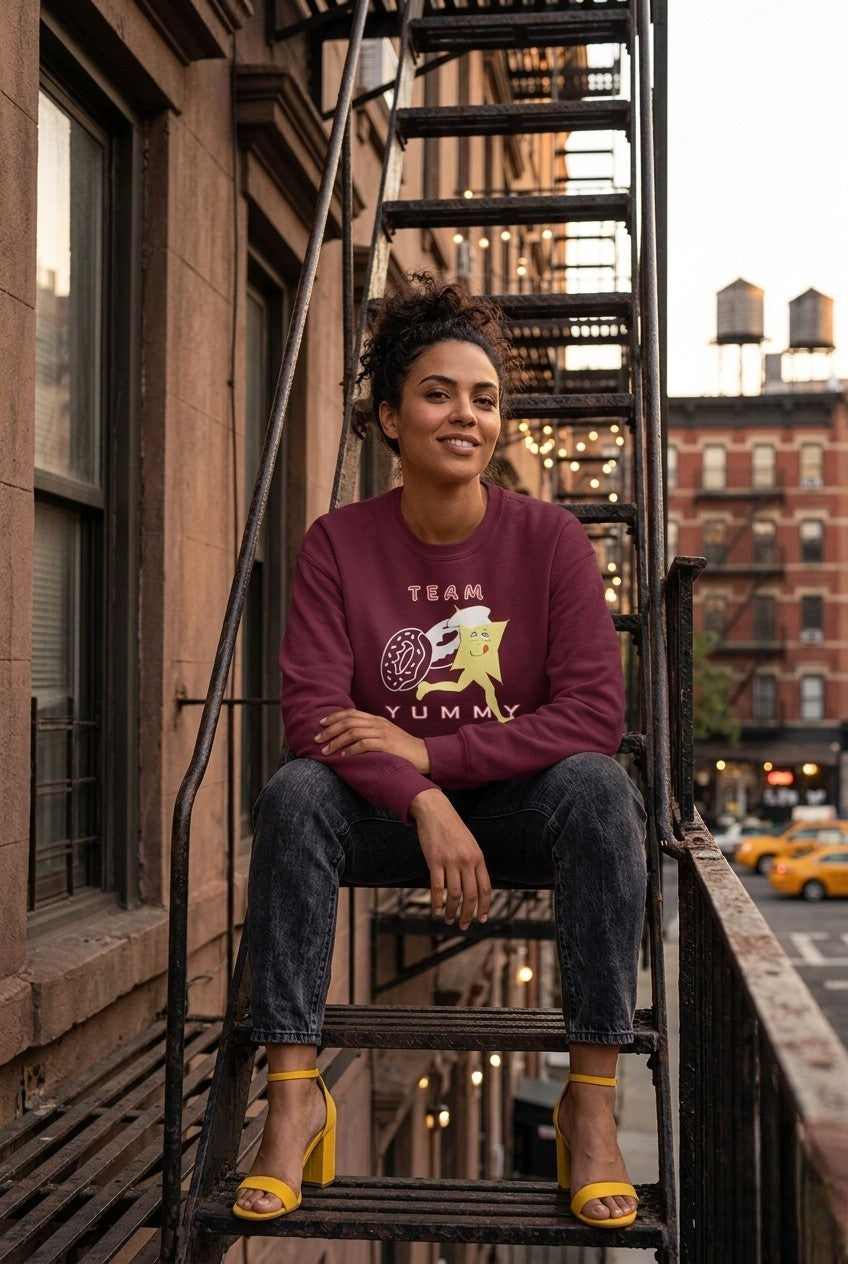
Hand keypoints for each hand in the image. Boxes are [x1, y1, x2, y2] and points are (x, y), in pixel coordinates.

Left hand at [315, 709, 429, 773]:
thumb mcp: (384, 735)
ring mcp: (382, 732)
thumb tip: (349, 738)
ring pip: (353, 732)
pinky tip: (343, 756)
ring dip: (336, 741)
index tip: (321, 724)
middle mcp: (377, 723)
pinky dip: (351, 749)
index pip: (351, 713)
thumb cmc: (401, 748)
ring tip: (326, 750)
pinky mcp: (386, 744)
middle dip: (330, 730)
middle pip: (348, 721)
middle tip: (317, 739)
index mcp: (376, 719)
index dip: (334, 717)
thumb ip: (369, 733)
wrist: (422, 754)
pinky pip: (364, 744)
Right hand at [409, 789, 491, 929]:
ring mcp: (450, 861)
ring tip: (449, 920)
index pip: (485, 888)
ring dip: (452, 911)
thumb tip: (476, 887)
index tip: (482, 919)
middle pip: (471, 895)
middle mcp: (467, 861)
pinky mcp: (434, 860)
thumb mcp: (470, 844)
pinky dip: (437, 902)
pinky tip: (437, 910)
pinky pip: (437, 887)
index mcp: (478, 858)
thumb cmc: (452, 828)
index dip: (485, 906)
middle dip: (468, 914)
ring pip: (454, 894)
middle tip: (463, 925)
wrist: (435, 811)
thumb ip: (474, 864)